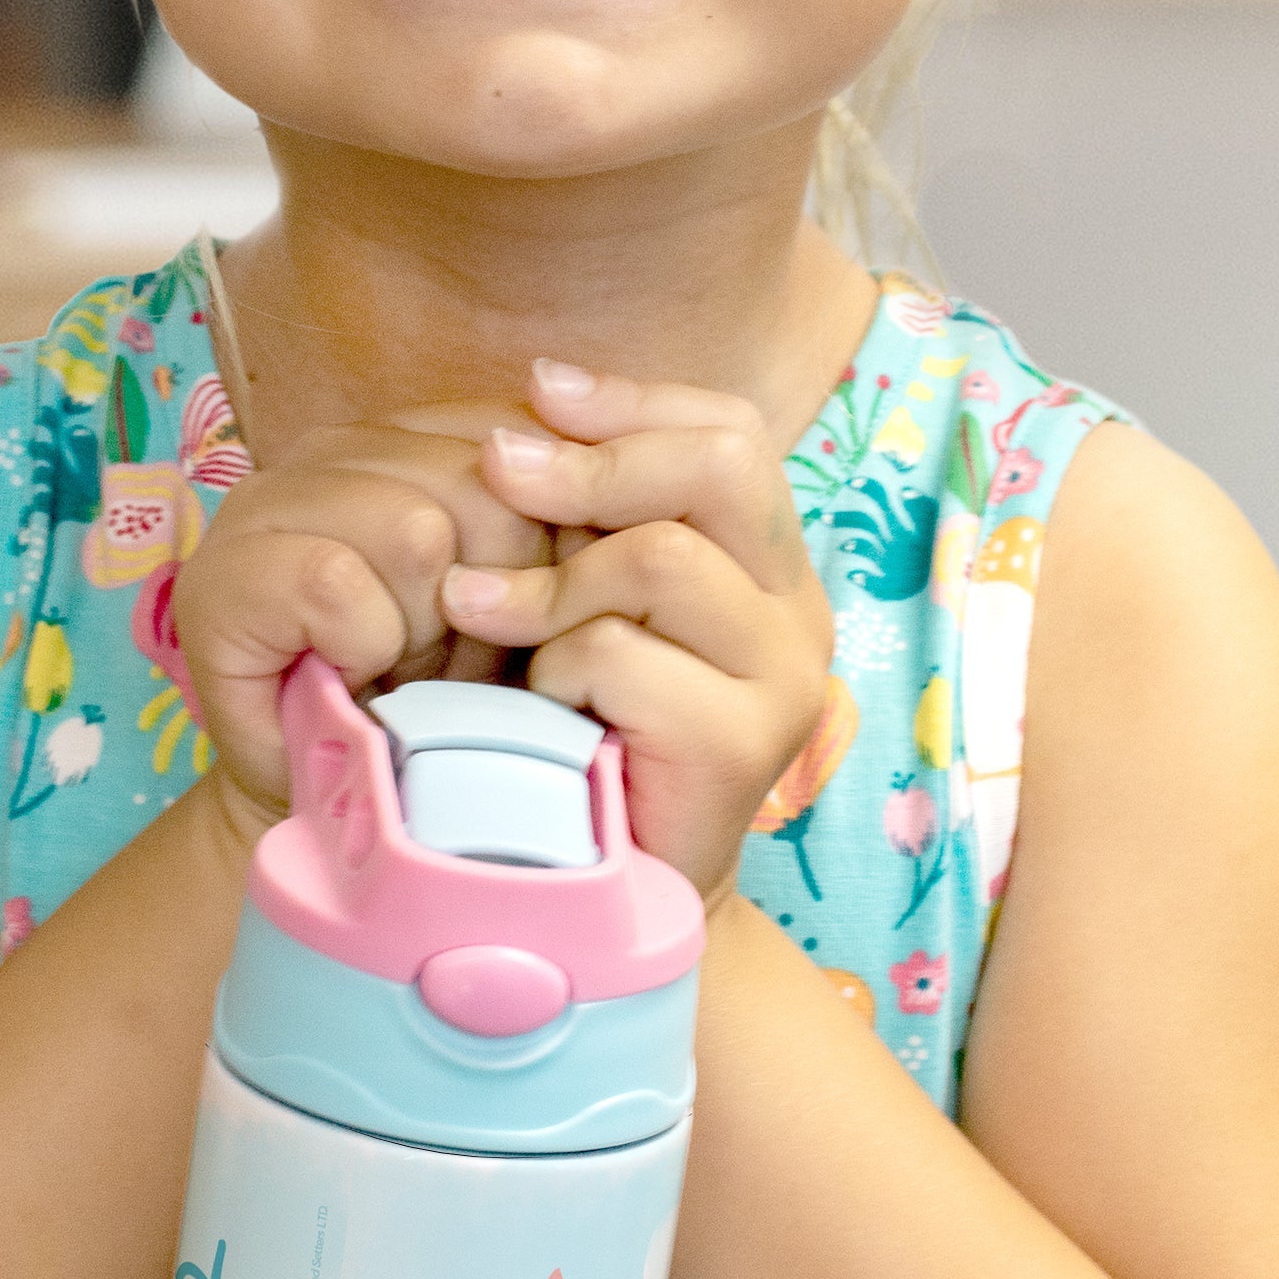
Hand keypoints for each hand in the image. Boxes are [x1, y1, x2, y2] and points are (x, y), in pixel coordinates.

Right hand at [170, 405, 548, 837]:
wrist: (342, 808)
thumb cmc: (447, 702)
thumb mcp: (528, 603)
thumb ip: (565, 529)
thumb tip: (623, 499)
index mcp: (417, 437)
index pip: (528, 437)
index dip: (555, 541)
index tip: (530, 617)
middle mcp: (337, 446)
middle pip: (486, 486)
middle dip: (498, 600)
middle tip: (461, 662)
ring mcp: (270, 500)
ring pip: (413, 531)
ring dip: (428, 632)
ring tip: (408, 672)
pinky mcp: (224, 573)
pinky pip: (337, 586)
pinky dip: (362, 649)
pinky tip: (351, 675)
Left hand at [436, 359, 835, 901]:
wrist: (613, 888)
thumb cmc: (581, 732)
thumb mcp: (583, 602)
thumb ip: (584, 519)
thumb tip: (527, 409)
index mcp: (767, 562)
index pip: (730, 432)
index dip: (635, 399)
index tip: (539, 389)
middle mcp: (798, 610)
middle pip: (719, 466)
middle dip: (593, 459)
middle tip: (496, 466)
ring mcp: (785, 678)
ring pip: (660, 559)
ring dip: (551, 580)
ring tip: (480, 613)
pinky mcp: (746, 743)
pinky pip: (623, 657)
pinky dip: (556, 671)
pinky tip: (540, 709)